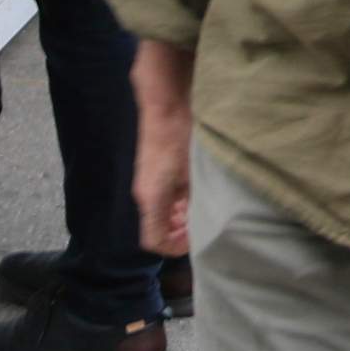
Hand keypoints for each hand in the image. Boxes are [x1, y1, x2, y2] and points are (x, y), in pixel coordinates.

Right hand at [131, 46, 196, 256]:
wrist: (165, 103)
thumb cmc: (179, 136)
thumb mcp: (194, 172)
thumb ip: (195, 199)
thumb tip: (204, 218)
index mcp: (151, 199)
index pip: (154, 240)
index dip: (175, 247)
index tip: (196, 239)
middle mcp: (145, 193)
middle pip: (157, 228)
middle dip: (180, 232)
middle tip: (203, 225)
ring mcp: (148, 181)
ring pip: (161, 212)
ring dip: (180, 216)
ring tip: (202, 208)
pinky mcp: (153, 170)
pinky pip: (163, 196)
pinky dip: (178, 200)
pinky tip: (197, 190)